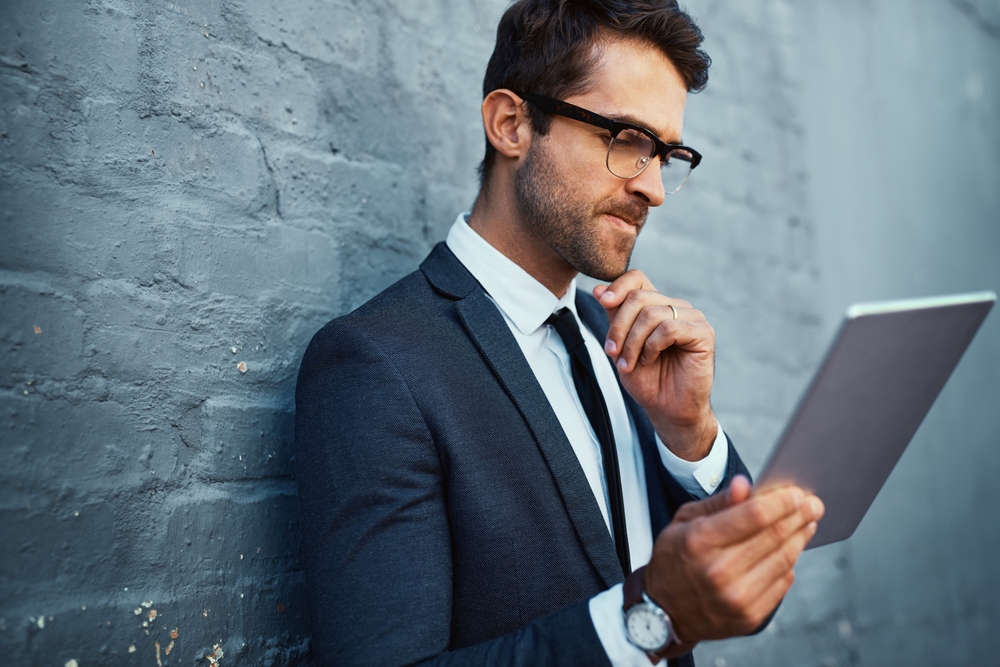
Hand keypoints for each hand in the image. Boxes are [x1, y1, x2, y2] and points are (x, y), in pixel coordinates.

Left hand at [594, 272, 715, 459]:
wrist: (667, 408)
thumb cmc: (647, 379)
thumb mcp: (622, 345)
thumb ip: (614, 317)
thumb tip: (598, 289)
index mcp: (657, 305)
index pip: (638, 278)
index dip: (618, 285)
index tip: (602, 301)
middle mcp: (676, 307)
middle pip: (639, 298)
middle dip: (618, 327)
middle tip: (612, 352)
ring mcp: (692, 318)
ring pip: (651, 314)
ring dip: (632, 343)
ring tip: (629, 363)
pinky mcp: (703, 333)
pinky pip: (669, 328)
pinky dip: (652, 346)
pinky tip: (649, 360)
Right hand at [645, 477, 824, 655]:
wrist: (665, 611)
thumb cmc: (674, 559)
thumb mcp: (683, 521)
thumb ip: (717, 503)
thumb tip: (745, 485)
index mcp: (699, 541)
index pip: (754, 516)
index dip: (781, 501)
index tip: (797, 492)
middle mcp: (719, 571)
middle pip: (774, 535)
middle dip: (799, 515)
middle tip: (813, 504)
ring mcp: (736, 597)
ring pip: (784, 559)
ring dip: (800, 537)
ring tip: (807, 523)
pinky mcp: (749, 616)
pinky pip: (782, 583)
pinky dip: (790, 563)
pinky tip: (791, 549)